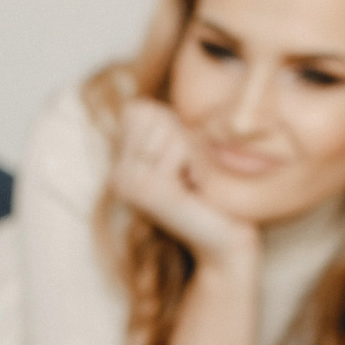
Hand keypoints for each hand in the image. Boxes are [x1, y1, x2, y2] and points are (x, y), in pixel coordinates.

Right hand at [110, 98, 259, 274]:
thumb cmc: (212, 194)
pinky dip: (197, 161)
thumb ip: (162, 128)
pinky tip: (198, 189)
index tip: (182, 160)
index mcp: (120, 166)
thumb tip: (139, 104)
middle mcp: (118, 175)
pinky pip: (178, 147)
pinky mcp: (149, 191)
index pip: (137, 109)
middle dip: (184, 136)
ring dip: (193, 151)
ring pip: (168, 130)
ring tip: (194, 182)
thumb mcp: (184, 153)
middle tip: (192, 174)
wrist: (227, 241)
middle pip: (153, 116)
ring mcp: (130, 184)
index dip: (170, 125)